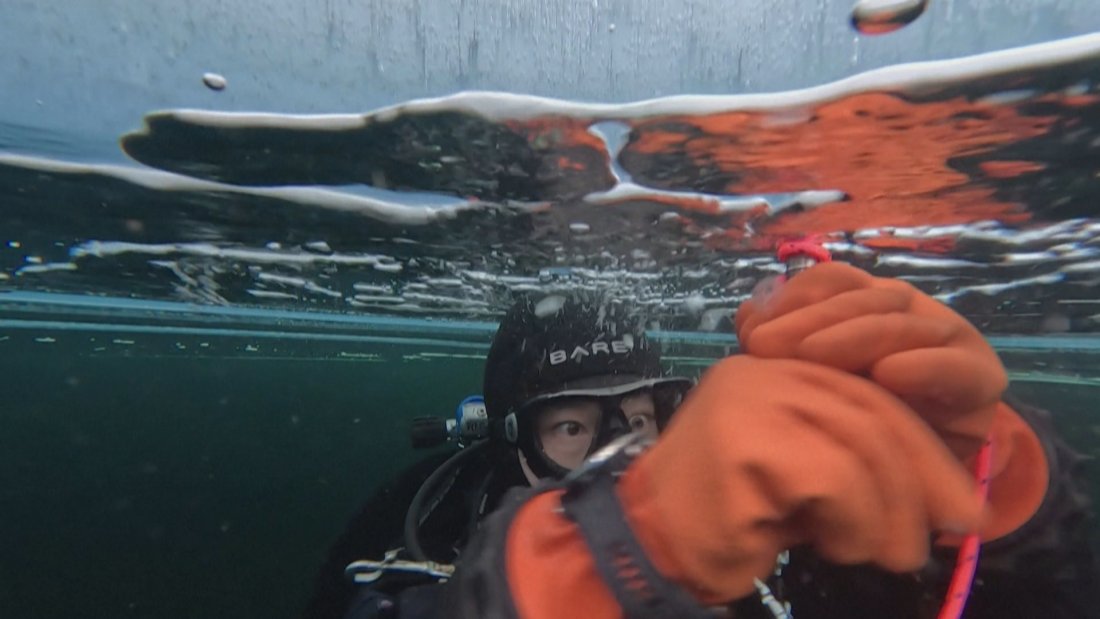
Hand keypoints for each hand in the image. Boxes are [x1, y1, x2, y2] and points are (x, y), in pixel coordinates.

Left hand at [735, 262, 1006, 458]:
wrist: (915, 477)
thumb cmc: (856, 418)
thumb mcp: (811, 381)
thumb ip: (780, 349)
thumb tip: (748, 316)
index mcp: (867, 301)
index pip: (833, 281)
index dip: (793, 297)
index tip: (754, 328)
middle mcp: (908, 310)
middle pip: (862, 298)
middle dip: (809, 320)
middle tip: (766, 348)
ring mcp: (949, 338)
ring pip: (902, 323)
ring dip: (855, 337)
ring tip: (814, 356)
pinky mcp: (981, 379)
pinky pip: (956, 367)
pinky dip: (924, 367)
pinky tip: (889, 375)